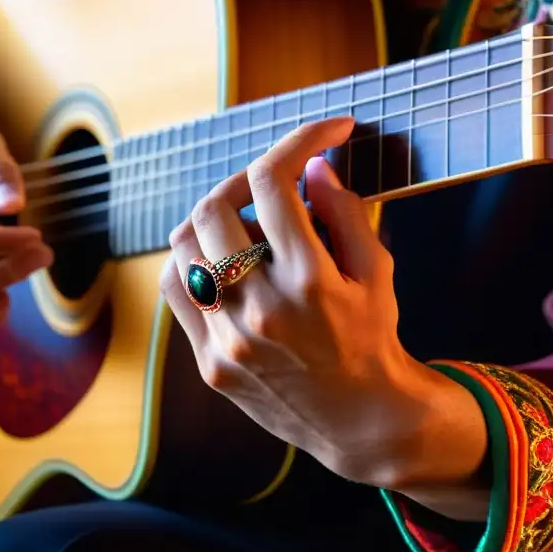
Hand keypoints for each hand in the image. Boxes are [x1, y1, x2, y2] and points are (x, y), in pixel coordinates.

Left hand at [160, 117, 486, 493]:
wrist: (361, 420)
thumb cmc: (374, 339)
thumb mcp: (376, 272)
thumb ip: (346, 214)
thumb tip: (313, 166)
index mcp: (310, 282)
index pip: (275, 183)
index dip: (297, 140)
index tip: (326, 130)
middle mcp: (262, 309)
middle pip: (213, 207)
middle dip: (244, 179)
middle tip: (272, 182)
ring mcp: (229, 340)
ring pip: (182, 248)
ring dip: (211, 220)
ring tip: (245, 223)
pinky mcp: (210, 362)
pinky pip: (176, 292)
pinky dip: (193, 263)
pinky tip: (222, 263)